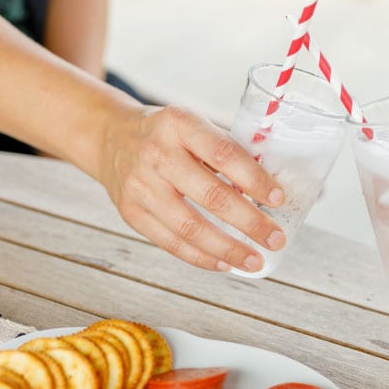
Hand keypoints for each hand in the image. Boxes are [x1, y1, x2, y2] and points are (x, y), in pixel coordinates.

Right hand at [96, 105, 286, 271]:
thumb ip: (223, 150)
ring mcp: (140, 186)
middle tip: (275, 238)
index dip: (254, 179)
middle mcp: (157, 155)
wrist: (109, 137)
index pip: (223, 154)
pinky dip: (200, 257)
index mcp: (179, 124)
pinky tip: (223, 263)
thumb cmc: (163, 134)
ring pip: (189, 227)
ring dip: (227, 249)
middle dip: (249, 222)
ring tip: (254, 260)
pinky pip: (170, 242)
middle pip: (211, 196)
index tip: (278, 198)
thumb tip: (269, 188)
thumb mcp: (191, 124)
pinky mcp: (131, 213)